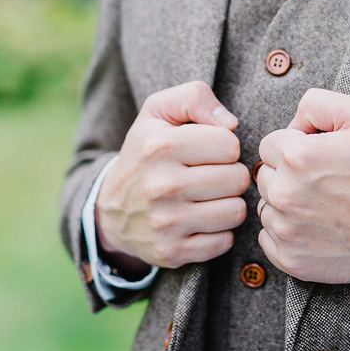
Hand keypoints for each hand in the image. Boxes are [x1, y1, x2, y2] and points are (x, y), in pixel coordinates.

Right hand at [95, 80, 250, 270]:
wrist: (111, 209)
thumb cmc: (146, 152)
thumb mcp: (159, 112)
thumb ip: (195, 97)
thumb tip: (231, 123)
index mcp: (160, 146)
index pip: (230, 144)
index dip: (225, 146)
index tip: (208, 152)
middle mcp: (162, 186)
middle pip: (238, 179)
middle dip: (230, 175)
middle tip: (211, 176)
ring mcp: (166, 223)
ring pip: (236, 211)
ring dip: (229, 204)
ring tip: (209, 198)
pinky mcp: (172, 252)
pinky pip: (224, 242)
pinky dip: (219, 233)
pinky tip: (201, 222)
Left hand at [255, 88, 349, 283]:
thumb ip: (317, 102)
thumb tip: (291, 124)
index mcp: (297, 156)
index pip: (270, 144)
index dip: (296, 145)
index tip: (322, 156)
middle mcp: (285, 195)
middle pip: (265, 176)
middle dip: (288, 174)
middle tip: (326, 181)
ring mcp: (287, 232)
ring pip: (267, 207)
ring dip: (287, 204)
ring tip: (325, 205)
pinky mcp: (293, 260)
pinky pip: (269, 239)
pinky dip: (287, 233)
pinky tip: (317, 227)